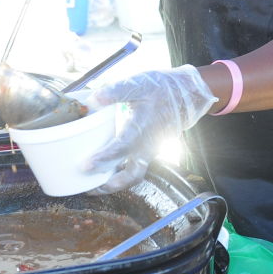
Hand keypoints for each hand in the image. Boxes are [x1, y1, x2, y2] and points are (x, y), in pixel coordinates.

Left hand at [86, 65, 217, 192]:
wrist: (186, 95)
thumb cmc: (161, 89)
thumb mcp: (138, 84)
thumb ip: (115, 91)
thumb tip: (92, 100)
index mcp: (142, 127)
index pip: (122, 148)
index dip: (104, 158)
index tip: (86, 165)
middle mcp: (148, 145)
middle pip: (130, 175)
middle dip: (109, 185)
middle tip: (88, 188)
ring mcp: (150, 151)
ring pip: (133, 175)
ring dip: (115, 184)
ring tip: (94, 187)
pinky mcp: (149, 151)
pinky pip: (135, 168)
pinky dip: (120, 174)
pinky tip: (106, 173)